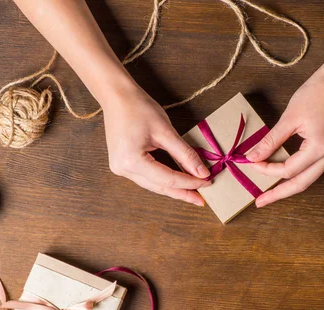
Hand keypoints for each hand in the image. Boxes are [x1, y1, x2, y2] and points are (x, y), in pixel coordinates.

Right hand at [102, 85, 209, 205]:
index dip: (189, 182)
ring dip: (173, 188)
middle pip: (159, 187)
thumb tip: (202, 173)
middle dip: (182, 192)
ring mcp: (120, 168)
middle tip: (202, 199)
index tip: (207, 182)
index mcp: (132, 161)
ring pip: (153, 185)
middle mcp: (123, 169)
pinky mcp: (122, 164)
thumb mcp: (166, 131)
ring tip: (193, 193)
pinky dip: (162, 180)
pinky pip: (146, 178)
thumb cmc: (139, 108)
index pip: (168, 179)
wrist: (116, 96)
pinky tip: (176, 183)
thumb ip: (185, 154)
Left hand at [247, 64, 323, 206]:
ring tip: (270, 193)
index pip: (289, 169)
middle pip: (301, 184)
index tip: (252, 162)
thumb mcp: (289, 117)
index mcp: (320, 148)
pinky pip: (313, 169)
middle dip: (279, 193)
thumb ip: (271, 141)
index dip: (268, 169)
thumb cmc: (316, 93)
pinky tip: (283, 175)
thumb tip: (253, 157)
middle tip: (260, 202)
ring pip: (308, 179)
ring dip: (288, 186)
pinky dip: (297, 174)